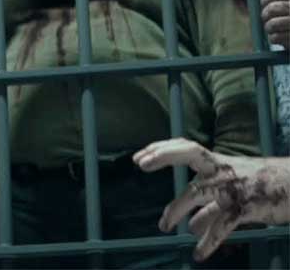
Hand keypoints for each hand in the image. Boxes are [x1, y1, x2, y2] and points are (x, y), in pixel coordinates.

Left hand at [133, 138, 289, 260]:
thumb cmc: (261, 185)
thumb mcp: (233, 190)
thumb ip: (209, 206)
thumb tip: (190, 227)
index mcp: (218, 162)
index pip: (186, 147)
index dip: (162, 149)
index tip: (139, 157)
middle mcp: (222, 170)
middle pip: (190, 155)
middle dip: (164, 156)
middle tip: (141, 164)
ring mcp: (233, 187)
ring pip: (197, 193)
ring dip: (176, 210)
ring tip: (164, 226)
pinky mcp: (245, 207)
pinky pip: (222, 226)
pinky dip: (209, 242)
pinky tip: (199, 255)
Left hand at [261, 0, 289, 48]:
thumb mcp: (288, 1)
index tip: (264, 4)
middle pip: (272, 8)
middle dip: (265, 14)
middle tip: (267, 18)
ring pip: (272, 24)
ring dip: (268, 27)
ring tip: (273, 28)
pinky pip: (275, 37)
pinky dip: (273, 38)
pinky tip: (280, 37)